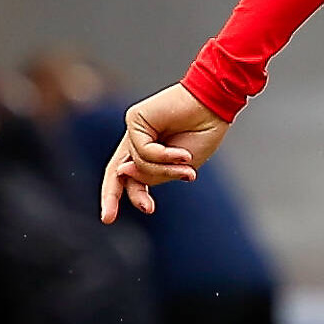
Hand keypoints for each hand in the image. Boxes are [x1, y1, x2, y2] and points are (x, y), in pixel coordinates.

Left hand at [98, 84, 228, 220]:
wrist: (215, 105)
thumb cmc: (203, 133)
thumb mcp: (180, 168)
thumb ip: (153, 175)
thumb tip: (123, 172)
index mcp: (148, 155)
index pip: (127, 179)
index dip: (122, 197)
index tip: (114, 218)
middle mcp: (136, 142)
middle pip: (115, 174)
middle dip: (111, 196)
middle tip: (108, 218)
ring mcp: (134, 130)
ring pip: (137, 165)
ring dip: (164, 170)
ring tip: (186, 162)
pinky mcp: (135, 118)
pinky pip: (142, 150)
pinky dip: (163, 156)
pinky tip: (182, 154)